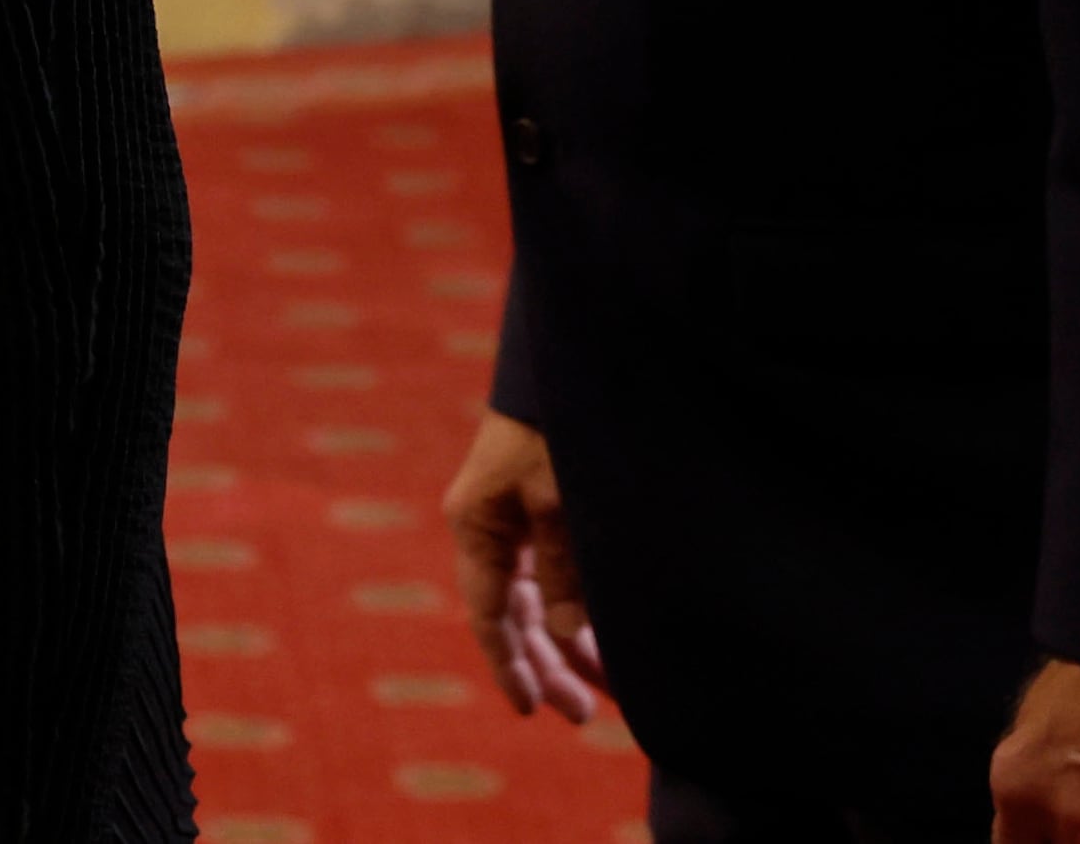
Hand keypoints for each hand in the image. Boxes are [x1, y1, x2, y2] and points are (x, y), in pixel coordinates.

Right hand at [442, 408, 607, 722]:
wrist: (566, 365)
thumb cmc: (560, 429)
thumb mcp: (561, 503)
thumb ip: (561, 573)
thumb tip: (562, 636)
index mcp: (477, 525)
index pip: (489, 615)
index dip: (510, 666)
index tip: (530, 710)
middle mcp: (488, 528)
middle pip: (512, 616)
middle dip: (546, 666)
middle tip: (583, 714)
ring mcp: (510, 520)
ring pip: (534, 602)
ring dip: (564, 644)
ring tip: (603, 692)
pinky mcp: (536, 511)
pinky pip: (550, 578)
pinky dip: (573, 610)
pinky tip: (600, 640)